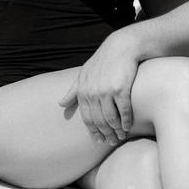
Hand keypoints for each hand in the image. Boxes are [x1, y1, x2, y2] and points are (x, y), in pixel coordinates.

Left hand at [58, 33, 138, 147]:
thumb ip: (73, 90)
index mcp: (83, 91)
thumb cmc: (103, 61)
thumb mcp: (84, 73)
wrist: (122, 47)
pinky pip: (123, 111)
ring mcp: (106, 91)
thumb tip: (60, 104)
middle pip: (98, 121)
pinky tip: (128, 127)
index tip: (98, 141)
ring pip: (110, 119)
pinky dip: (125, 121)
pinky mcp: (120, 89)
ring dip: (116, 130)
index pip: (87, 118)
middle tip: (112, 141)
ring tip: (120, 136)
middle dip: (105, 134)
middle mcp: (92, 93)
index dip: (93, 132)